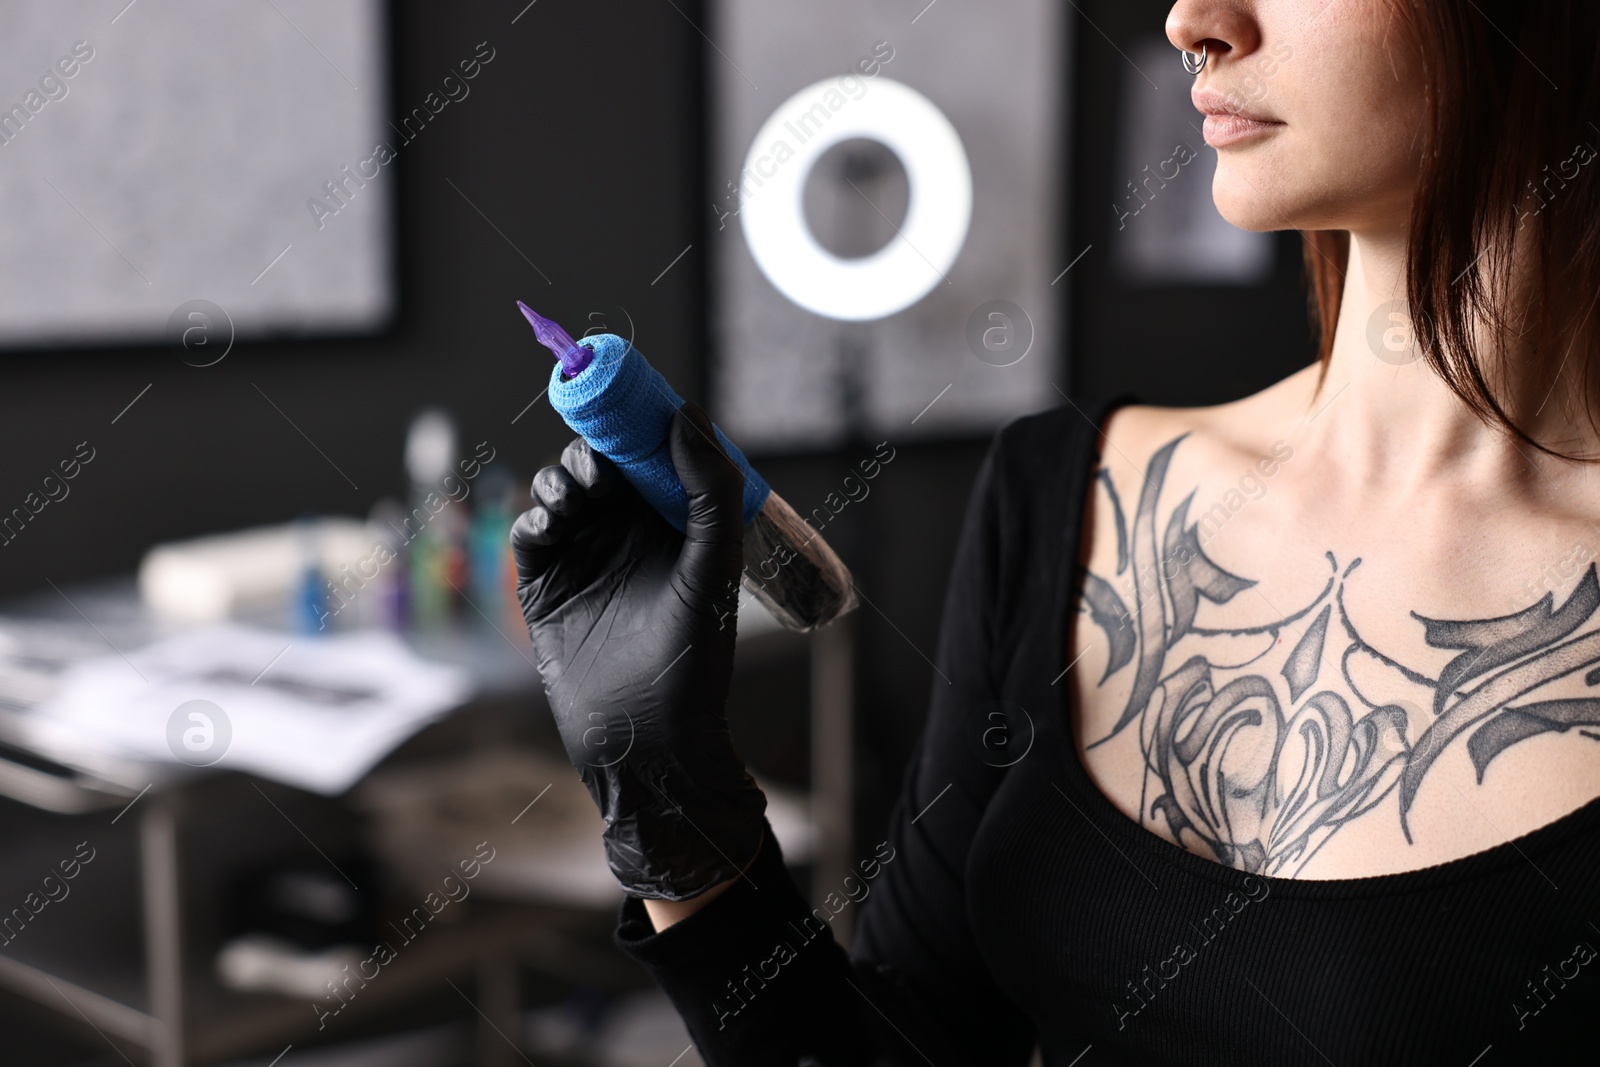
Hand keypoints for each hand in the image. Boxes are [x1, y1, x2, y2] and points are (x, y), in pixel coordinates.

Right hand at [511, 402, 765, 900]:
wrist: (649, 738)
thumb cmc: (695, 659)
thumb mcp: (714, 567)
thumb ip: (710, 490)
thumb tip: (687, 414)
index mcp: (673, 524)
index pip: (650, 454)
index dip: (635, 423)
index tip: (624, 398)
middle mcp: (628, 534)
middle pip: (599, 463)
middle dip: (592, 453)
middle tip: (598, 468)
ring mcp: (584, 557)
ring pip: (560, 491)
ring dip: (561, 481)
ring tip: (576, 499)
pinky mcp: (545, 585)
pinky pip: (530, 532)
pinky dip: (536, 518)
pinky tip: (552, 527)